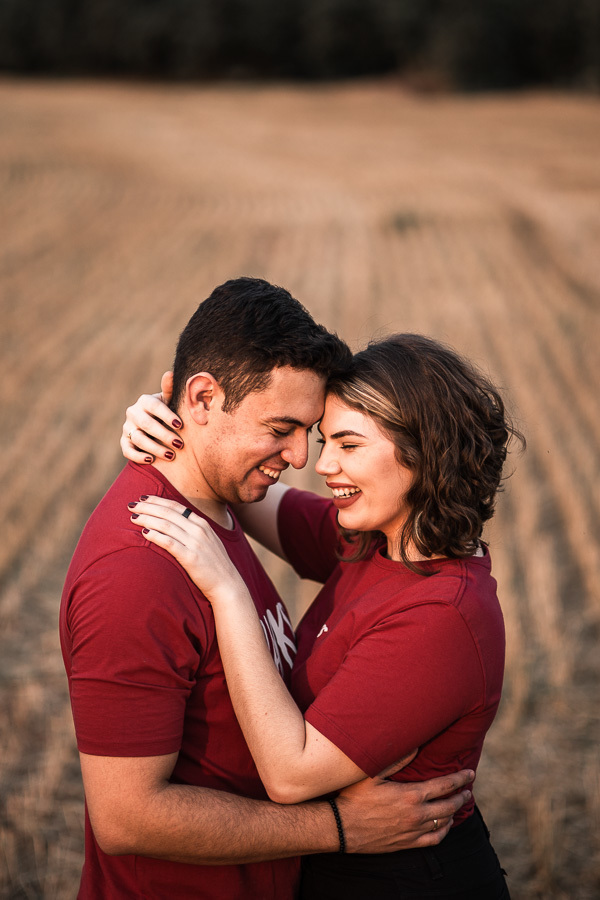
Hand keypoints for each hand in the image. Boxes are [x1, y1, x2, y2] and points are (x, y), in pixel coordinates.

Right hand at [121, 371, 181, 463]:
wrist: (154, 425)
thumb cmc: (166, 411)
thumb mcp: (169, 401)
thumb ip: (170, 390)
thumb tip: (171, 374)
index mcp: (145, 400)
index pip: (155, 406)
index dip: (167, 415)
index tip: (180, 425)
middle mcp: (133, 413)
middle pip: (147, 424)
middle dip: (164, 435)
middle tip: (180, 444)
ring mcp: (127, 428)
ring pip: (138, 439)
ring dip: (155, 448)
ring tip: (171, 455)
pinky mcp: (124, 442)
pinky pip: (127, 450)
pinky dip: (138, 456)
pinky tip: (151, 460)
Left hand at [129, 496, 248, 602]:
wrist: (227, 584)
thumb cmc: (214, 564)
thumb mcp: (207, 541)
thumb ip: (192, 530)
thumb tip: (173, 523)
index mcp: (202, 523)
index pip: (176, 506)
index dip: (158, 500)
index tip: (143, 498)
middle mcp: (198, 530)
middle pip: (168, 513)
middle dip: (148, 507)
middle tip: (131, 505)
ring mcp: (195, 543)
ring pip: (166, 525)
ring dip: (147, 519)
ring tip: (133, 517)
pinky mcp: (190, 557)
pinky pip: (169, 542)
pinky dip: (155, 535)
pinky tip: (144, 533)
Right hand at [336, 768, 473, 852]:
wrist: (342, 827)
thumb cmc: (355, 797)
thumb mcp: (371, 773)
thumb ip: (395, 759)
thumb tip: (414, 745)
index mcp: (411, 794)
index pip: (444, 785)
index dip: (460, 779)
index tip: (470, 774)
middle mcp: (416, 814)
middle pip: (449, 805)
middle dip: (461, 796)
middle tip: (468, 790)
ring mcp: (413, 831)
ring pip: (443, 822)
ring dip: (454, 812)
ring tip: (458, 805)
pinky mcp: (407, 843)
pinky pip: (434, 840)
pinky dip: (444, 831)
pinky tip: (445, 826)